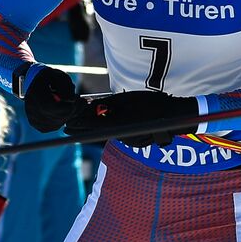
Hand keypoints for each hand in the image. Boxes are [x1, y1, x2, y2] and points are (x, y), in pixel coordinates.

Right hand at [18, 64, 80, 132]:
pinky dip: (62, 120)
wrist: (35, 83)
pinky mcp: (35, 123)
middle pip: (55, 117)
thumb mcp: (60, 76)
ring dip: (68, 115)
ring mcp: (31, 117)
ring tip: (71, 102)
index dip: (67, 106)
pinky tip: (64, 109)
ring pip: (56, 124)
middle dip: (72, 109)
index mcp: (35, 92)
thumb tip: (71, 100)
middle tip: (77, 99)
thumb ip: (66, 87)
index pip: (50, 107)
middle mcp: (30, 107)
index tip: (76, 97)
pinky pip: (53, 127)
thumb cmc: (50, 77)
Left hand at [63, 90, 199, 146]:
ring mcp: (129, 141)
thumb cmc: (152, 103)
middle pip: (98, 132)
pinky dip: (114, 129)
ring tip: (90, 123)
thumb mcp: (128, 99)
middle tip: (69, 128)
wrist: (174, 116)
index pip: (92, 127)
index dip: (78, 126)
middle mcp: (121, 137)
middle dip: (84, 129)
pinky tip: (113, 123)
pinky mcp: (136, 143)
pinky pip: (120, 135)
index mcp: (118, 125)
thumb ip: (109, 104)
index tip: (66, 126)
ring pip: (109, 134)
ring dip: (100, 128)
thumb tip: (93, 106)